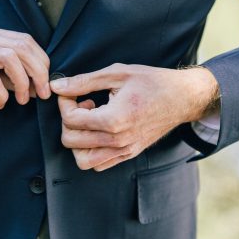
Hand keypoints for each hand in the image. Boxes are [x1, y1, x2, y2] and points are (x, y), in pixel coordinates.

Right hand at [0, 25, 50, 112]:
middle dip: (38, 72)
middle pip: (21, 47)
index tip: (45, 83)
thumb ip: (10, 77)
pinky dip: (1, 93)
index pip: (24, 40)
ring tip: (22, 100)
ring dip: (22, 82)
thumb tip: (39, 86)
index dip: (41, 61)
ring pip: (9, 58)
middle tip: (42, 93)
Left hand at [50, 63, 219, 171]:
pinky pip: (99, 164)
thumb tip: (56, 86)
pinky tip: (99, 129)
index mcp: (113, 120)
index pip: (71, 120)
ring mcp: (124, 151)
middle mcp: (118, 141)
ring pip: (82, 160)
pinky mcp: (129, 154)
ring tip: (90, 120)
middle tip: (81, 103)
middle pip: (70, 141)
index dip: (64, 102)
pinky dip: (91, 150)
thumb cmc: (151, 82)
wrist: (182, 98)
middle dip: (68, 120)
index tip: (72, 92)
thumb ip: (82, 82)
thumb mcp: (116, 74)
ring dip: (77, 140)